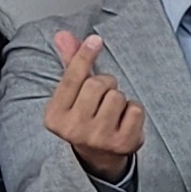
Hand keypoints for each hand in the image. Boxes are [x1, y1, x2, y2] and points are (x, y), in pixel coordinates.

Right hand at [41, 29, 144, 182]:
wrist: (98, 157)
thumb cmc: (85, 118)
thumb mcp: (72, 96)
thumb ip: (70, 65)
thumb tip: (63, 34)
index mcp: (55, 116)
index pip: (72, 78)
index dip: (84, 55)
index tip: (96, 39)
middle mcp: (74, 129)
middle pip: (98, 84)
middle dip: (105, 84)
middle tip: (101, 98)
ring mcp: (99, 138)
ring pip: (118, 95)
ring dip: (119, 98)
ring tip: (112, 112)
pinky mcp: (123, 144)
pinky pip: (135, 109)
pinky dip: (133, 110)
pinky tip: (124, 122)